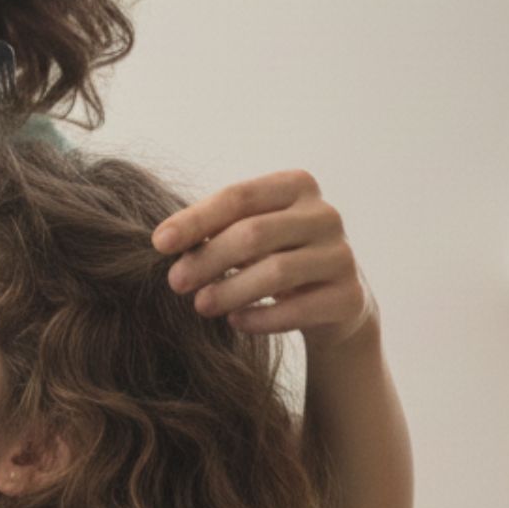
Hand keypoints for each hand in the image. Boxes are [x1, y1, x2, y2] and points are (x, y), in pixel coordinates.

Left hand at [150, 169, 375, 351]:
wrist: (332, 303)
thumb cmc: (275, 257)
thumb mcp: (247, 236)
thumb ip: (214, 231)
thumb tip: (165, 243)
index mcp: (296, 186)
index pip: (238, 196)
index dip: (195, 219)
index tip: (158, 243)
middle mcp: (325, 214)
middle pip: (254, 233)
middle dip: (208, 258)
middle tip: (175, 282)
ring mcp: (341, 255)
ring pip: (276, 272)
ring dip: (230, 290)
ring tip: (200, 305)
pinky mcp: (350, 296)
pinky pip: (298, 309)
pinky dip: (261, 317)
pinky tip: (235, 321)